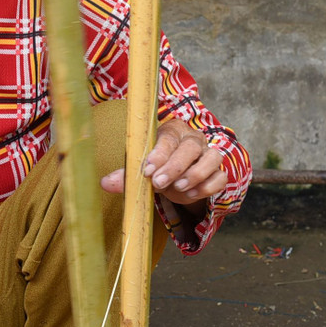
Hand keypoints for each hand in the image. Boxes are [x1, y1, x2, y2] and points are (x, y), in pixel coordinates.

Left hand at [100, 120, 225, 206]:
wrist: (176, 178)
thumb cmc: (158, 167)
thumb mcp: (141, 170)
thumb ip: (126, 176)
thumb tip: (105, 183)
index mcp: (172, 131)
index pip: (168, 138)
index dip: (158, 154)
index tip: (147, 171)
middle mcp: (193, 139)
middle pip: (190, 147)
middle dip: (174, 166)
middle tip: (158, 183)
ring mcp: (208, 155)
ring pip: (212, 158)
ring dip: (195, 174)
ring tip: (178, 188)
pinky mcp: (218, 172)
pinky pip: (220, 177)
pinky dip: (208, 187)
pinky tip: (191, 195)